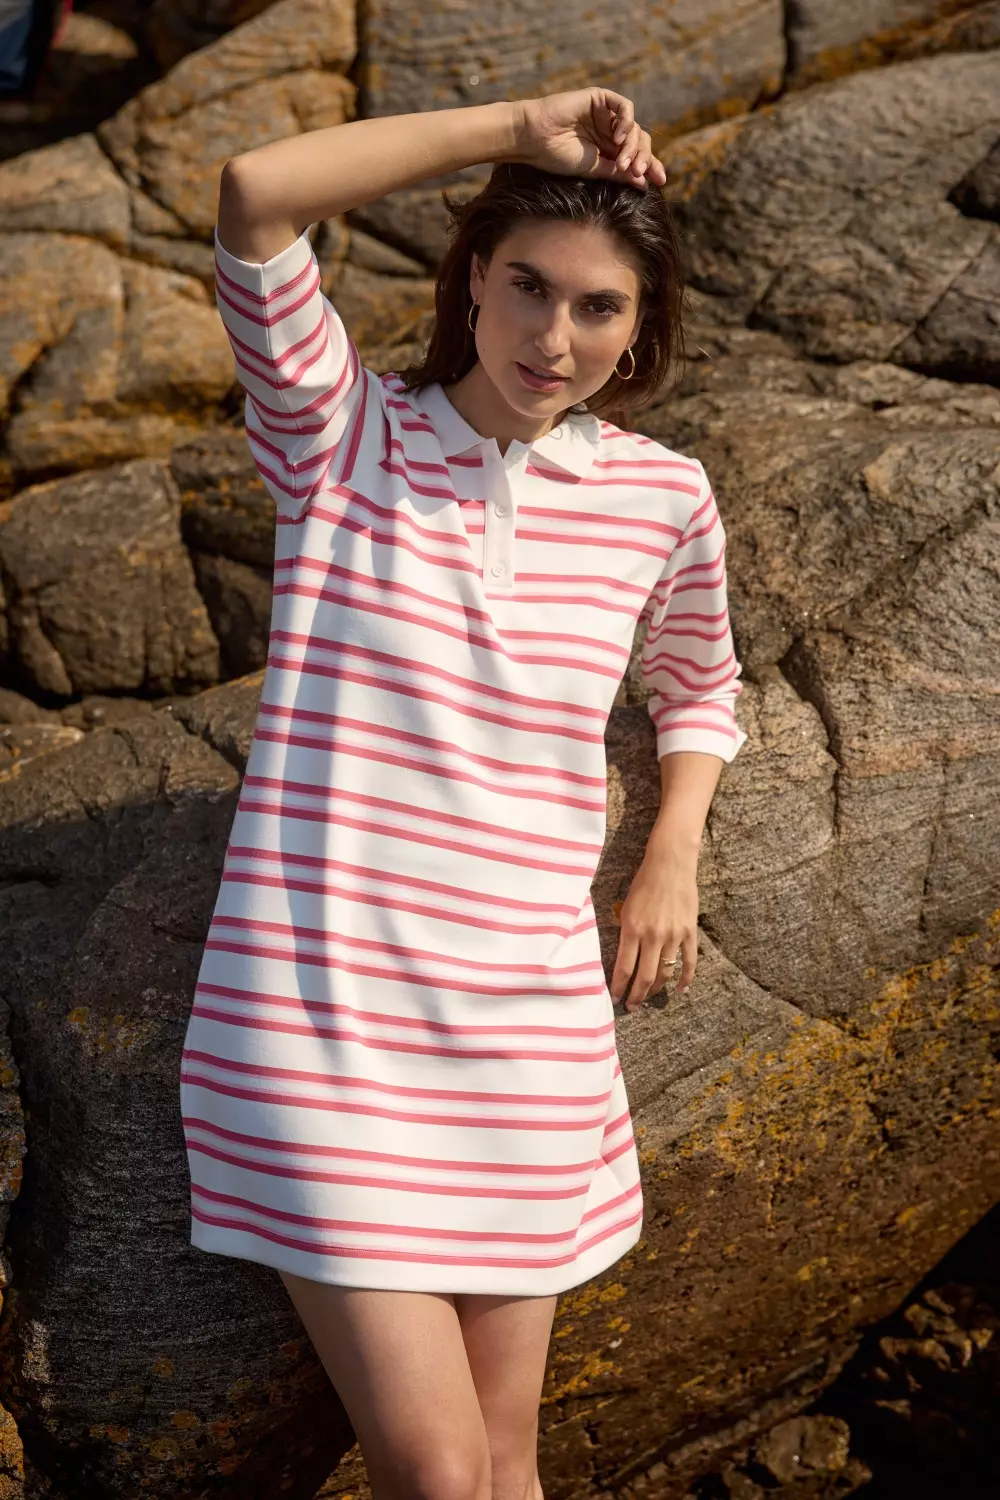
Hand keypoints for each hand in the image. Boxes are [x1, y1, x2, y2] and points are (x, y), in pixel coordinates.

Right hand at [512, 88, 666, 190]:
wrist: (535, 139)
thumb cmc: (558, 157)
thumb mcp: (594, 169)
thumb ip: (619, 173)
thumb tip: (644, 182)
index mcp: (608, 150)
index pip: (636, 156)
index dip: (650, 167)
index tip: (660, 181)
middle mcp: (609, 131)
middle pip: (640, 142)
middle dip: (644, 158)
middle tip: (638, 172)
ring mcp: (606, 115)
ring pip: (635, 128)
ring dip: (632, 146)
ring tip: (621, 162)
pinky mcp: (600, 99)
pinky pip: (625, 107)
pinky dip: (627, 122)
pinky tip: (618, 137)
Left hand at [609, 843, 698, 1011]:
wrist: (670, 864)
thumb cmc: (643, 883)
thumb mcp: (626, 907)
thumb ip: (625, 932)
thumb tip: (624, 957)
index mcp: (632, 929)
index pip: (624, 968)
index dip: (618, 987)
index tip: (615, 998)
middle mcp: (652, 936)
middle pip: (644, 976)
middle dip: (636, 996)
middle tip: (631, 1006)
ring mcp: (673, 935)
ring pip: (665, 972)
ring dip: (657, 989)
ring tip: (649, 997)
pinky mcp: (689, 932)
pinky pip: (689, 962)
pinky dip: (686, 979)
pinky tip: (681, 989)